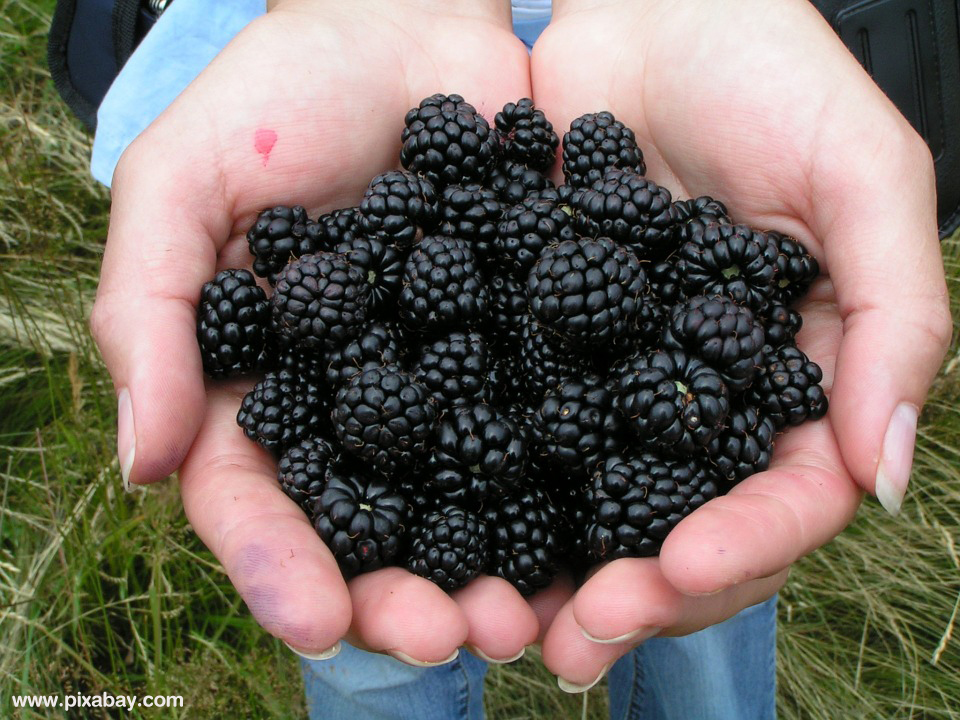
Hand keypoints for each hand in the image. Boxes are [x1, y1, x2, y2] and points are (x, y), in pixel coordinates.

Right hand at [90, 0, 549, 661]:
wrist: (401, 18)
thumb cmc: (279, 94)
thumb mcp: (184, 185)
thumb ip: (154, 317)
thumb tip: (145, 467)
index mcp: (269, 382)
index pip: (259, 497)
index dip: (281, 564)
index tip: (316, 623)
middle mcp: (363, 399)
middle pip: (375, 522)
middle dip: (402, 589)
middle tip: (448, 639)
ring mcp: (451, 375)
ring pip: (471, 495)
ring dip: (497, 566)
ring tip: (530, 620)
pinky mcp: (529, 336)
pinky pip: (553, 414)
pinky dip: (575, 475)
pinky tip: (607, 527)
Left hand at [529, 0, 950, 688]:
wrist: (654, 7)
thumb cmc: (774, 74)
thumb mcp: (864, 179)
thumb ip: (893, 320)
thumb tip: (885, 478)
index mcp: (788, 376)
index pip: (782, 492)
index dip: (740, 542)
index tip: (678, 567)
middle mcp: (695, 395)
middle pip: (677, 522)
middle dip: (637, 589)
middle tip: (575, 642)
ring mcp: (611, 376)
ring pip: (588, 499)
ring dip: (549, 569)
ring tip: (502, 624)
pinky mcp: (534, 339)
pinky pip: (509, 423)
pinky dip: (480, 483)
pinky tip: (440, 531)